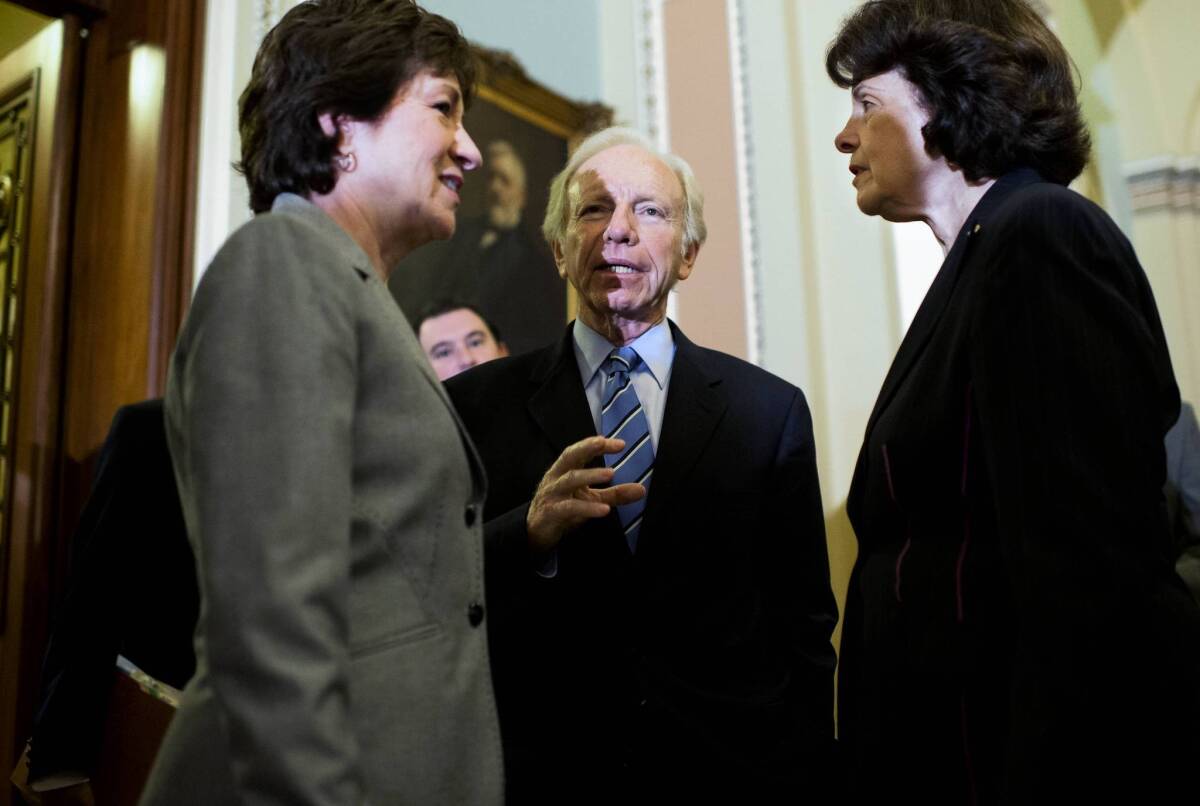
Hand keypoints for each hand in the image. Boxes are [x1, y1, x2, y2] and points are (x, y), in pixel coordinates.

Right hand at [526, 436, 645, 553]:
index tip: (619, 443)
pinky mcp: (551, 513)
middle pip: (570, 457)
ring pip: (569, 480)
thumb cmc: (564, 509)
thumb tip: (641, 489)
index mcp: (565, 470)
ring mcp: (552, 495)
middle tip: (604, 443)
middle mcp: (557, 478)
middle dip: (586, 447)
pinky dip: (587, 508)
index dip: (596, 444)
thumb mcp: (592, 500)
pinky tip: (604, 510)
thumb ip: (615, 494)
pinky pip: (570, 508)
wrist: (536, 533)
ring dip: (590, 475)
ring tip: (610, 474)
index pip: (580, 451)